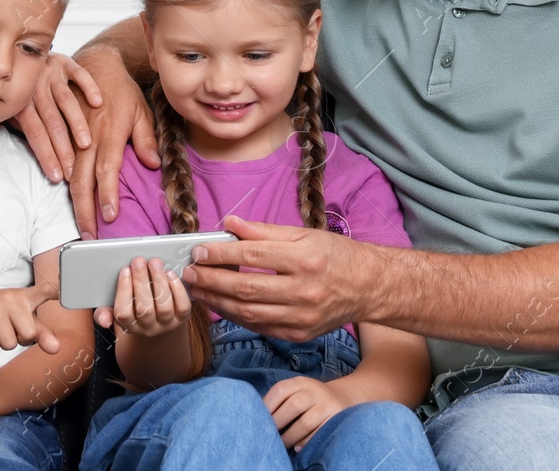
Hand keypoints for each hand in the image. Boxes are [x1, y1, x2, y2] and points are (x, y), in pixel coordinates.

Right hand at [0, 284, 59, 353]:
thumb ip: (42, 333)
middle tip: (9, 326)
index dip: (59, 291)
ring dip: (3, 342)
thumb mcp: (21, 316)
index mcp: (26, 296)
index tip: (68, 287)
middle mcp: (11, 298)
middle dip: (19, 338)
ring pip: (9, 344)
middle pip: (29, 335)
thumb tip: (56, 349)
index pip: (47, 290)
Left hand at [13, 52, 101, 182]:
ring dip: (76, 123)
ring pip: (65, 101)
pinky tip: (97, 103)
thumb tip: (33, 155)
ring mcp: (51, 73)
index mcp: (22, 100)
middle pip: (50, 121)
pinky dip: (88, 87)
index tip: (56, 176)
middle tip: (73, 170)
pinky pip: (79, 74)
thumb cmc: (27, 87)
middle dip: (62, 148)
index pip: (34, 132)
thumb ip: (22, 126)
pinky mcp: (66, 61)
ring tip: (86, 144)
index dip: (45, 155)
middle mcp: (35, 86)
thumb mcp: (18, 105)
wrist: (33, 50)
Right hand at [67, 45, 157, 236]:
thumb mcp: (140, 111)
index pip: (107, 171)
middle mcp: (89, 138)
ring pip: (70, 175)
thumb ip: (146, 138)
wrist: (96, 65)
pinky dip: (63, 183)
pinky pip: (60, 162)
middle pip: (83, 181)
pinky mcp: (63, 134)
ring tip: (80, 225)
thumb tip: (153, 164)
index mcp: (109, 134)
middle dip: (86, 211)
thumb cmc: (121, 90)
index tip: (110, 217)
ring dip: (74, 203)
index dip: (108, 195)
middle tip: (90, 235)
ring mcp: (73, 136)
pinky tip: (68, 200)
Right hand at [96, 256, 192, 336]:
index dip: (123, 290)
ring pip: (163, 306)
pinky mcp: (182, 318)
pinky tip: (170, 273)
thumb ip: (105, 312)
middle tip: (138, 261)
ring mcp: (166, 324)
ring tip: (155, 263)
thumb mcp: (116, 312)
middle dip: (141, 281)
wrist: (158, 323)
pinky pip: (182, 306)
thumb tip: (103, 320)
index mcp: (128, 326)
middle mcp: (148, 328)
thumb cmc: (133, 308)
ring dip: (159, 281)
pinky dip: (177, 289)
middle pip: (144, 308)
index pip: (123, 312)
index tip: (124, 270)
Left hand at [180, 216, 371, 341]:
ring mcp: (302, 317)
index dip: (221, 254)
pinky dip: (237, 317)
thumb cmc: (336, 256)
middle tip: (188, 273)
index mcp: (305, 259)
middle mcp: (304, 290)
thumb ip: (264, 231)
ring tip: (197, 292)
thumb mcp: (304, 234)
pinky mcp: (300, 334)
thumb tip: (230, 223)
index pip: (252, 255)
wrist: (370, 287)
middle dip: (211, 281)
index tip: (199, 251)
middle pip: (246, 287)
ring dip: (217, 303)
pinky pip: (260, 328)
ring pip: (249, 313)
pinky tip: (221, 306)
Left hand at [264, 375, 348, 450]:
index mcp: (300, 382)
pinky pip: (319, 433)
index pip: (281, 389)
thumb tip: (258, 416)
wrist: (342, 397)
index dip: (267, 405)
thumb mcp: (297, 390)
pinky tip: (298, 447)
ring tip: (281, 445)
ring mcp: (327, 405)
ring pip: (306, 423)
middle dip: (277, 424)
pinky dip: (306, 442)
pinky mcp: (336, 418)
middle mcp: (314, 391)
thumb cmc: (310, 397)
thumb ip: (280, 399)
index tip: (258, 420)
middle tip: (268, 435)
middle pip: (293, 406)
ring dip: (290, 437)